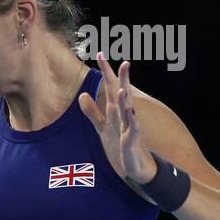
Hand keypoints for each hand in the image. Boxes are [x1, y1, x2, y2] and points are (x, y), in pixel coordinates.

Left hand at [78, 53, 156, 184]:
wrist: (137, 166)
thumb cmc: (120, 145)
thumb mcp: (101, 127)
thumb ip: (91, 111)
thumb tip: (82, 94)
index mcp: (115, 111)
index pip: (109, 88)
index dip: (105, 72)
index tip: (100, 53)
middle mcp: (124, 116)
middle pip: (121, 94)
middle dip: (121, 78)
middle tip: (124, 61)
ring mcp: (129, 127)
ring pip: (127, 110)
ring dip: (125, 98)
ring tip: (121, 86)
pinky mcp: (131, 141)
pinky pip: (132, 129)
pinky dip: (131, 120)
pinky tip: (130, 111)